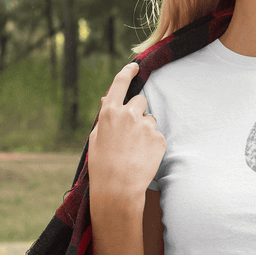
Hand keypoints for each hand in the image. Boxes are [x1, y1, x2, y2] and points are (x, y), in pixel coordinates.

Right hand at [88, 62, 166, 203]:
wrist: (118, 188)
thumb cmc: (102, 165)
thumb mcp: (96, 138)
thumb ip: (105, 116)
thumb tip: (107, 98)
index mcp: (109, 112)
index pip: (120, 83)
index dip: (128, 72)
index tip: (135, 66)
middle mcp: (128, 114)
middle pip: (141, 101)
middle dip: (138, 112)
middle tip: (131, 132)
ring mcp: (146, 126)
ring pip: (150, 120)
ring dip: (146, 130)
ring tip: (135, 150)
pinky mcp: (159, 139)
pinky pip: (157, 136)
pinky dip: (153, 145)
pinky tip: (143, 158)